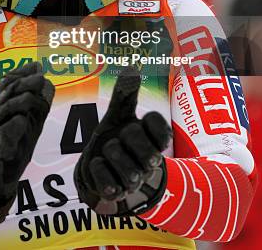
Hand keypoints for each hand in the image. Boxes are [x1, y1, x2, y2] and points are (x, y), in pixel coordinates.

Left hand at [74, 66, 170, 215]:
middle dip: (125, 138)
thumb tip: (132, 66)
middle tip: (120, 138)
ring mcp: (134, 180)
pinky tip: (98, 164)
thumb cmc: (116, 140)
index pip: (163, 131)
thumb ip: (125, 94)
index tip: (142, 121)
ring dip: (110, 154)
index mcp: (153, 142)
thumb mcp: (119, 116)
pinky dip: (98, 170)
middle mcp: (149, 163)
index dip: (150, 123)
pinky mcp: (117, 195)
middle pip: (142, 146)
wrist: (101, 173)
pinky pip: (109, 184)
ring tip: (109, 152)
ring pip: (127, 167)